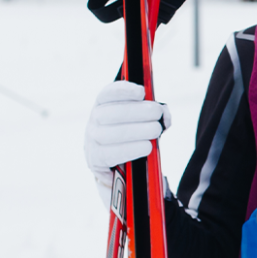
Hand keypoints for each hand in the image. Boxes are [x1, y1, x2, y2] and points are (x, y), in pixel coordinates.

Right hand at [85, 81, 169, 201]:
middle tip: (156, 113)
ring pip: (109, 134)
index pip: (107, 94)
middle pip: (110, 113)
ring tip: (155, 130)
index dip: (123, 90)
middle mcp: (94, 122)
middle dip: (136, 111)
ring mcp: (92, 141)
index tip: (141, 91)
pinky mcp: (96, 160)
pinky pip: (110, 154)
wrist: (120, 167)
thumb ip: (154, 114)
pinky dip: (131, 149)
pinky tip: (146, 147)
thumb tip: (164, 114)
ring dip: (136, 131)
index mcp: (103, 107)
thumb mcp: (143, 121)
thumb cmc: (133, 137)